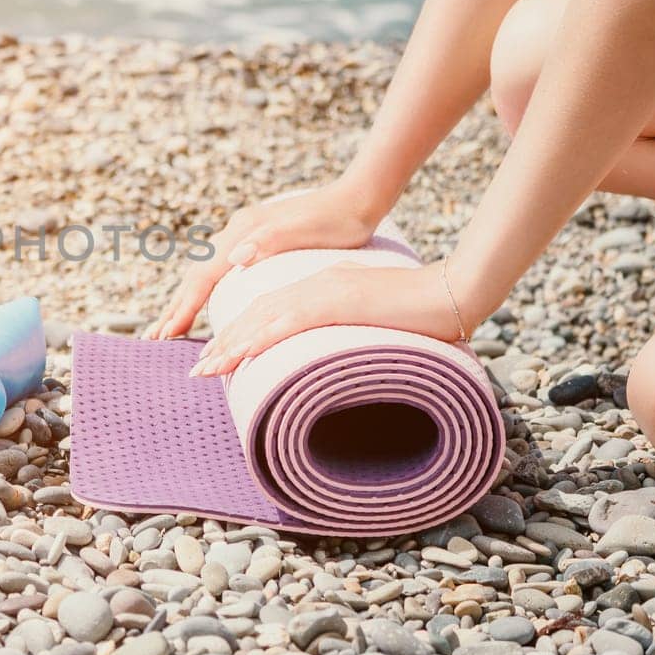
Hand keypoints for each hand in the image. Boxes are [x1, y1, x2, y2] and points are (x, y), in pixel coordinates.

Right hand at [144, 181, 383, 339]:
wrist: (356, 199)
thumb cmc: (336, 220)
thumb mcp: (304, 231)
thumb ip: (267, 241)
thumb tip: (234, 258)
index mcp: (242, 233)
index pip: (203, 278)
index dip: (184, 307)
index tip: (166, 335)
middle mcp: (235, 233)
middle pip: (195, 276)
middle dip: (174, 308)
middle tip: (153, 338)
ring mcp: (242, 236)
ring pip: (203, 273)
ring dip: (185, 300)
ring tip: (170, 326)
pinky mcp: (253, 241)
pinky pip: (217, 271)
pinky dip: (203, 291)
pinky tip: (204, 302)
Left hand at [190, 261, 466, 376]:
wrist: (455, 289)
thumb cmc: (424, 310)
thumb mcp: (375, 316)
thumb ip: (350, 325)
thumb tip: (338, 347)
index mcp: (323, 286)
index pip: (271, 308)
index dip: (242, 331)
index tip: (220, 354)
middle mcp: (315, 284)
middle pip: (258, 313)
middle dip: (226, 341)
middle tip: (199, 369)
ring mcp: (325, 291)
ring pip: (265, 317)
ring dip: (232, 345)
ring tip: (206, 370)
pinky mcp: (337, 301)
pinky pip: (289, 321)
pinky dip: (260, 338)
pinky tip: (239, 356)